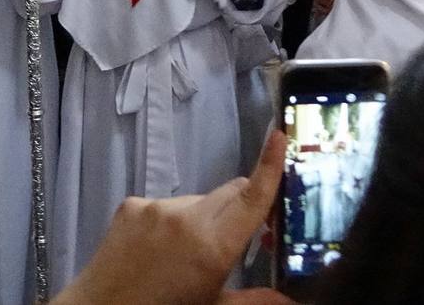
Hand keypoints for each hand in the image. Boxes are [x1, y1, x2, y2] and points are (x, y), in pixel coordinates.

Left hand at [52, 132, 289, 304]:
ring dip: (205, 218)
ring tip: (188, 255)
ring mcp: (154, 206)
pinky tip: (160, 248)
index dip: (269, 166)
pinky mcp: (131, 204)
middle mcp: (185, 217)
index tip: (280, 135)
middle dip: (243, 206)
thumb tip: (293, 299)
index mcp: (212, 246)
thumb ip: (254, 300)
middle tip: (245, 236)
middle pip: (230, 192)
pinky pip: (166, 204)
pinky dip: (173, 220)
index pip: (250, 199)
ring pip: (198, 200)